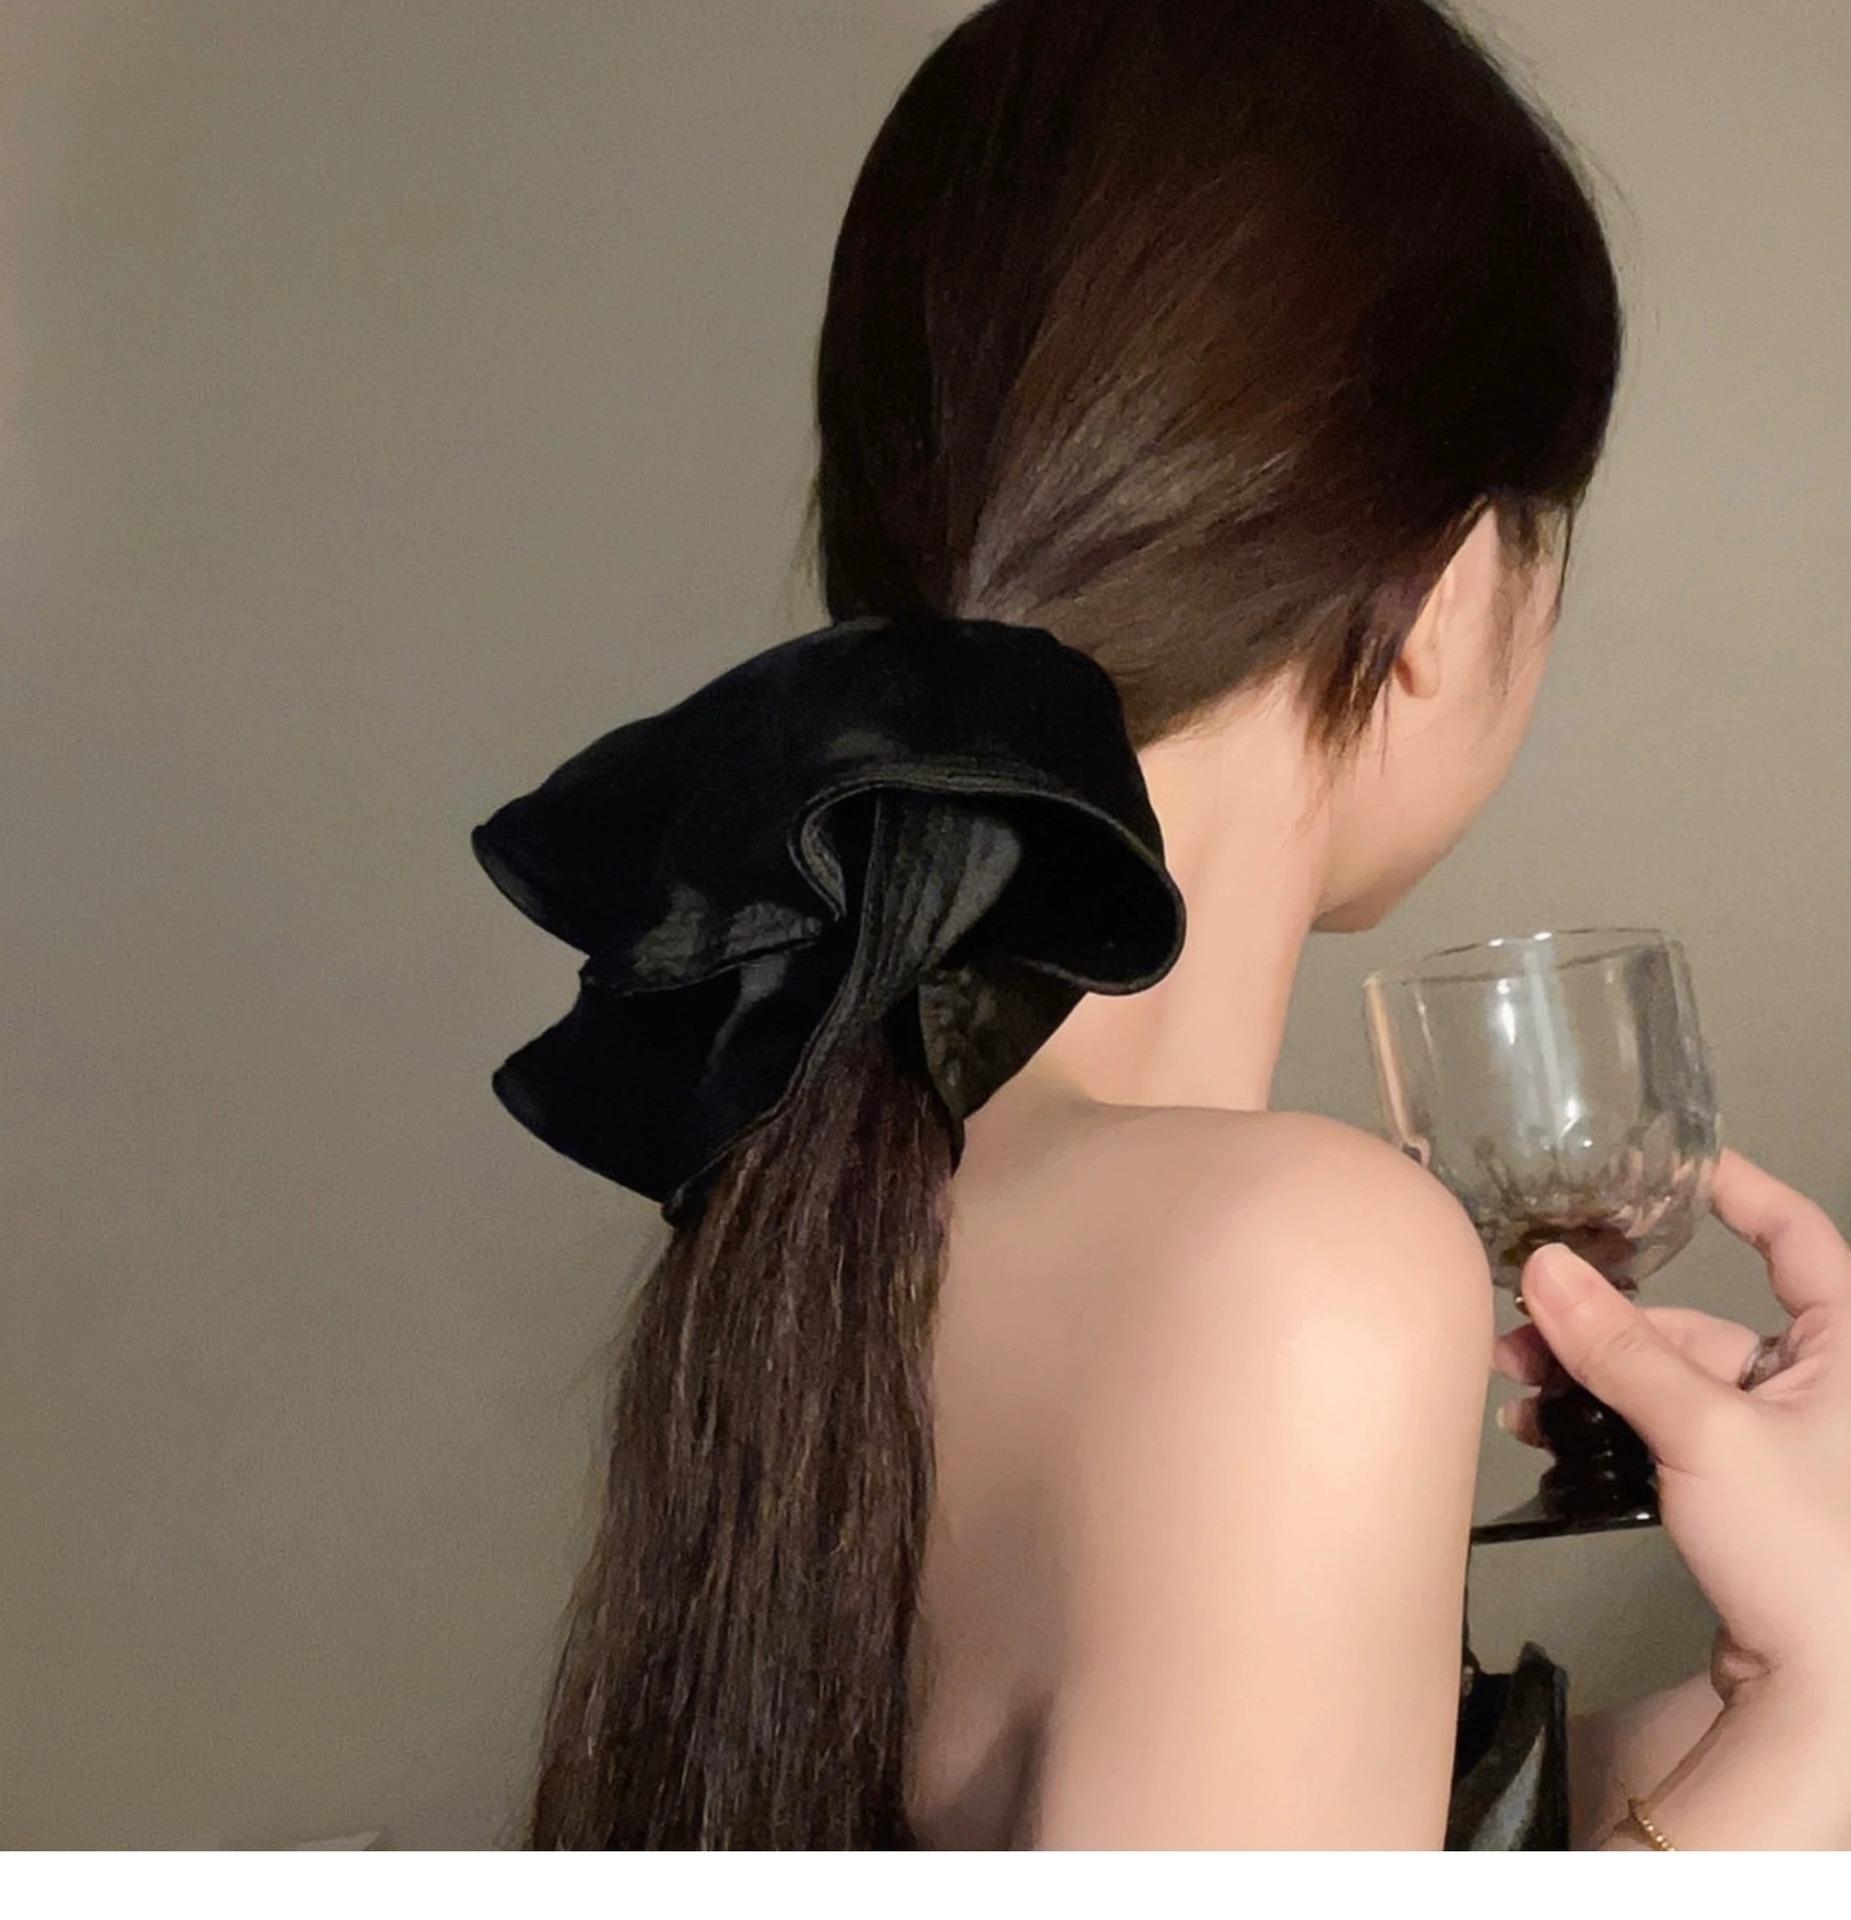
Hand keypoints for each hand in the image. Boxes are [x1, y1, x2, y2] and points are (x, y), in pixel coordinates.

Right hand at [1491, 1148, 1850, 1709]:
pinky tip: (1548, 1431)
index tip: (1674, 1166)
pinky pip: (1664, 1428)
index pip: (1797, 1237)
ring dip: (1591, 1376)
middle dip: (1605, 1318)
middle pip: (1700, 1319)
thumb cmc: (1812, 1560)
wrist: (1825, 1696)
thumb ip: (1620, 1347)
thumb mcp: (1705, 1432)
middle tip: (1524, 1322)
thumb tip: (1549, 1270)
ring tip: (1519, 1385)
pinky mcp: (1744, 1490)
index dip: (1738, 1192)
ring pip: (1670, 1377)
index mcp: (1846, 1350)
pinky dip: (1607, 1423)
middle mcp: (1818, 1387)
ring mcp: (1781, 1442)